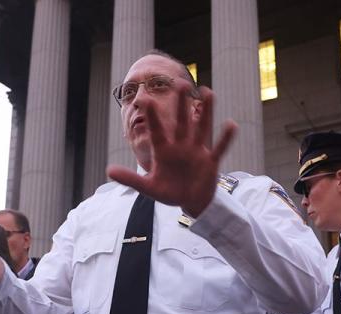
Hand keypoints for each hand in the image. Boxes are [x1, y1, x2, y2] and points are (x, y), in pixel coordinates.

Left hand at [107, 83, 236, 217]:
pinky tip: (232, 124)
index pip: (157, 131)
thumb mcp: (148, 188)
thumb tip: (109, 171)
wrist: (190, 202)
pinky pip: (219, 148)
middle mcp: (181, 147)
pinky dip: (225, 138)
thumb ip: (130, 179)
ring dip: (206, 112)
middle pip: (181, 122)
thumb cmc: (169, 192)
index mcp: (164, 151)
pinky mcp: (210, 161)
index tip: (147, 100)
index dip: (153, 117)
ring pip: (201, 128)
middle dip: (181, 104)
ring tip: (208, 92)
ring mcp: (197, 152)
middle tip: (181, 83)